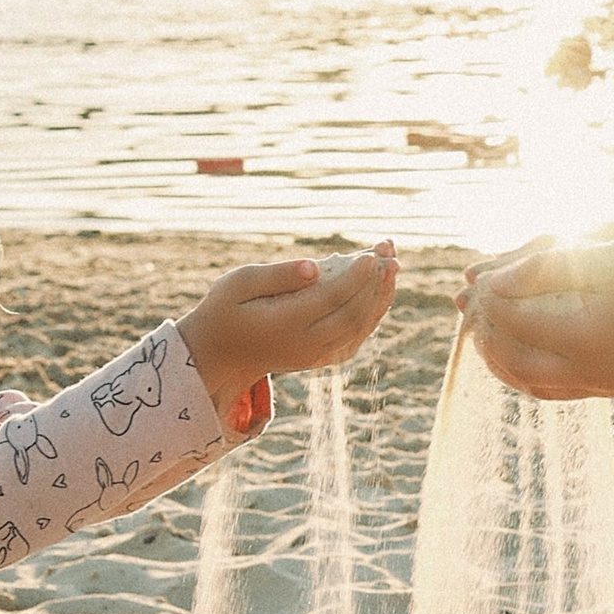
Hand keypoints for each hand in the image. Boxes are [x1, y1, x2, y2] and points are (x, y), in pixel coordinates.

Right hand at [180, 245, 396, 430]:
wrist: (221, 354)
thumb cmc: (226, 309)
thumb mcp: (238, 284)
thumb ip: (277, 275)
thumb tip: (315, 267)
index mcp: (285, 324)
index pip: (331, 298)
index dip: (356, 276)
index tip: (371, 254)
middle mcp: (306, 344)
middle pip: (353, 314)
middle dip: (376, 283)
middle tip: (390, 254)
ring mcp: (315, 355)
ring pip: (359, 328)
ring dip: (380, 297)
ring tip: (393, 266)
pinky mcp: (321, 358)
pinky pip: (355, 337)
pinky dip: (371, 313)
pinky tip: (379, 290)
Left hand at [460, 232, 613, 398]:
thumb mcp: (600, 252)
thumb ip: (539, 266)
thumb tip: (486, 282)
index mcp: (586, 335)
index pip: (512, 321)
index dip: (486, 299)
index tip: (473, 279)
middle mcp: (594, 371)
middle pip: (513, 362)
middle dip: (485, 335)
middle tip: (469, 310)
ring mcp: (608, 386)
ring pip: (532, 385)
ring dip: (502, 360)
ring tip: (485, 332)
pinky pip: (559, 390)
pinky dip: (531, 373)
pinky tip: (523, 349)